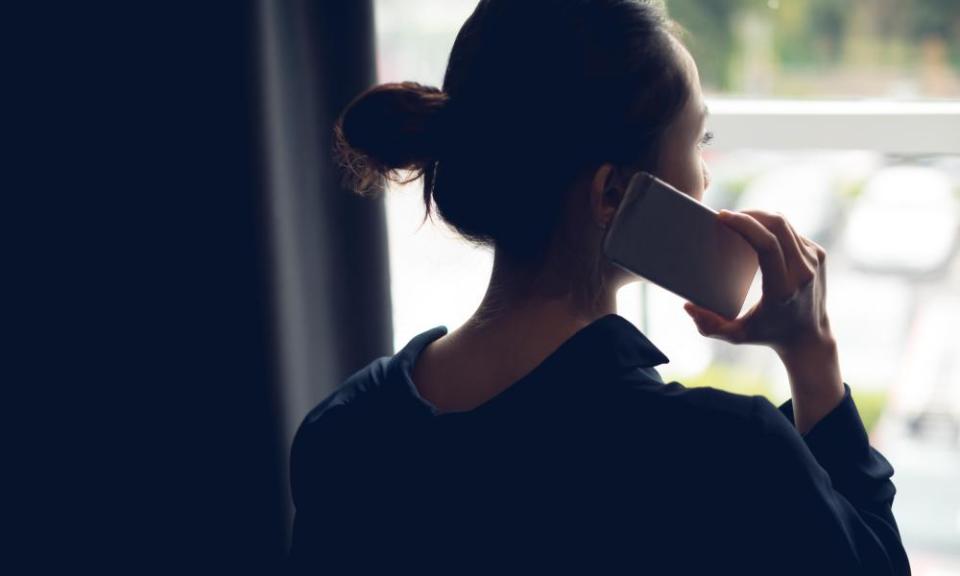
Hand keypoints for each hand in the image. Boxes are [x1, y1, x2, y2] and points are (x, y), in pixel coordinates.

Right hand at [683, 209, 832, 358]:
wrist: (810, 338)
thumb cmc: (769, 334)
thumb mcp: (737, 335)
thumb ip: (709, 326)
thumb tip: (688, 306)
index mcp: (783, 288)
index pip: (767, 244)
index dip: (745, 224)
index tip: (723, 216)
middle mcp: (802, 271)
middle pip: (776, 224)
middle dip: (749, 214)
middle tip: (727, 216)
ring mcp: (814, 260)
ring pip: (784, 224)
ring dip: (760, 218)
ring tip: (739, 221)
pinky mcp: (818, 254)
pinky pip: (791, 231)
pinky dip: (772, 227)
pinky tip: (757, 233)